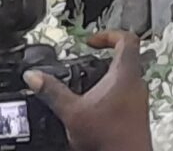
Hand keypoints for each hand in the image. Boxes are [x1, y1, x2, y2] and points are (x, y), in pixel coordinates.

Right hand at [27, 30, 150, 150]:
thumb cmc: (109, 138)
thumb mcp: (72, 111)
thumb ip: (52, 91)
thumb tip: (34, 76)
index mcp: (125, 75)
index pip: (126, 39)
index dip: (108, 34)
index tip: (91, 41)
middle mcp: (136, 84)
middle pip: (126, 57)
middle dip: (104, 56)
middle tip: (87, 59)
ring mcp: (138, 100)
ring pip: (125, 77)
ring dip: (106, 76)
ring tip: (86, 82)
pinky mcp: (135, 115)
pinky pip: (124, 94)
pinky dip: (109, 93)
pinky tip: (92, 105)